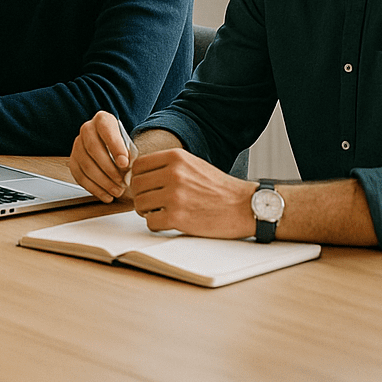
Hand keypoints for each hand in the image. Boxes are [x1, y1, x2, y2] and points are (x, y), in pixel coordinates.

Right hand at [67, 111, 135, 202]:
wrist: (110, 145)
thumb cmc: (123, 144)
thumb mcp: (129, 142)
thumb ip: (130, 153)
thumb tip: (129, 169)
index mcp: (102, 120)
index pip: (106, 130)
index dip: (115, 147)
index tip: (125, 163)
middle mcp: (86, 129)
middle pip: (93, 149)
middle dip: (109, 169)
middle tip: (123, 182)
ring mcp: (77, 145)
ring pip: (86, 165)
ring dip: (103, 182)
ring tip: (118, 191)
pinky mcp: (73, 161)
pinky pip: (80, 177)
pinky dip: (94, 189)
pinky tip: (106, 195)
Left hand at [129, 149, 256, 237]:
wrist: (246, 207)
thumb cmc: (219, 188)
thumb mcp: (193, 164)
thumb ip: (168, 166)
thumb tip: (138, 174)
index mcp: (176, 157)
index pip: (137, 165)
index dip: (138, 177)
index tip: (145, 187)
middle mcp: (173, 173)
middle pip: (135, 185)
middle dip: (141, 196)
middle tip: (152, 203)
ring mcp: (175, 195)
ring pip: (139, 204)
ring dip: (146, 211)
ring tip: (160, 212)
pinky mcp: (178, 217)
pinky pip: (150, 222)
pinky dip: (156, 224)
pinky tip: (168, 222)